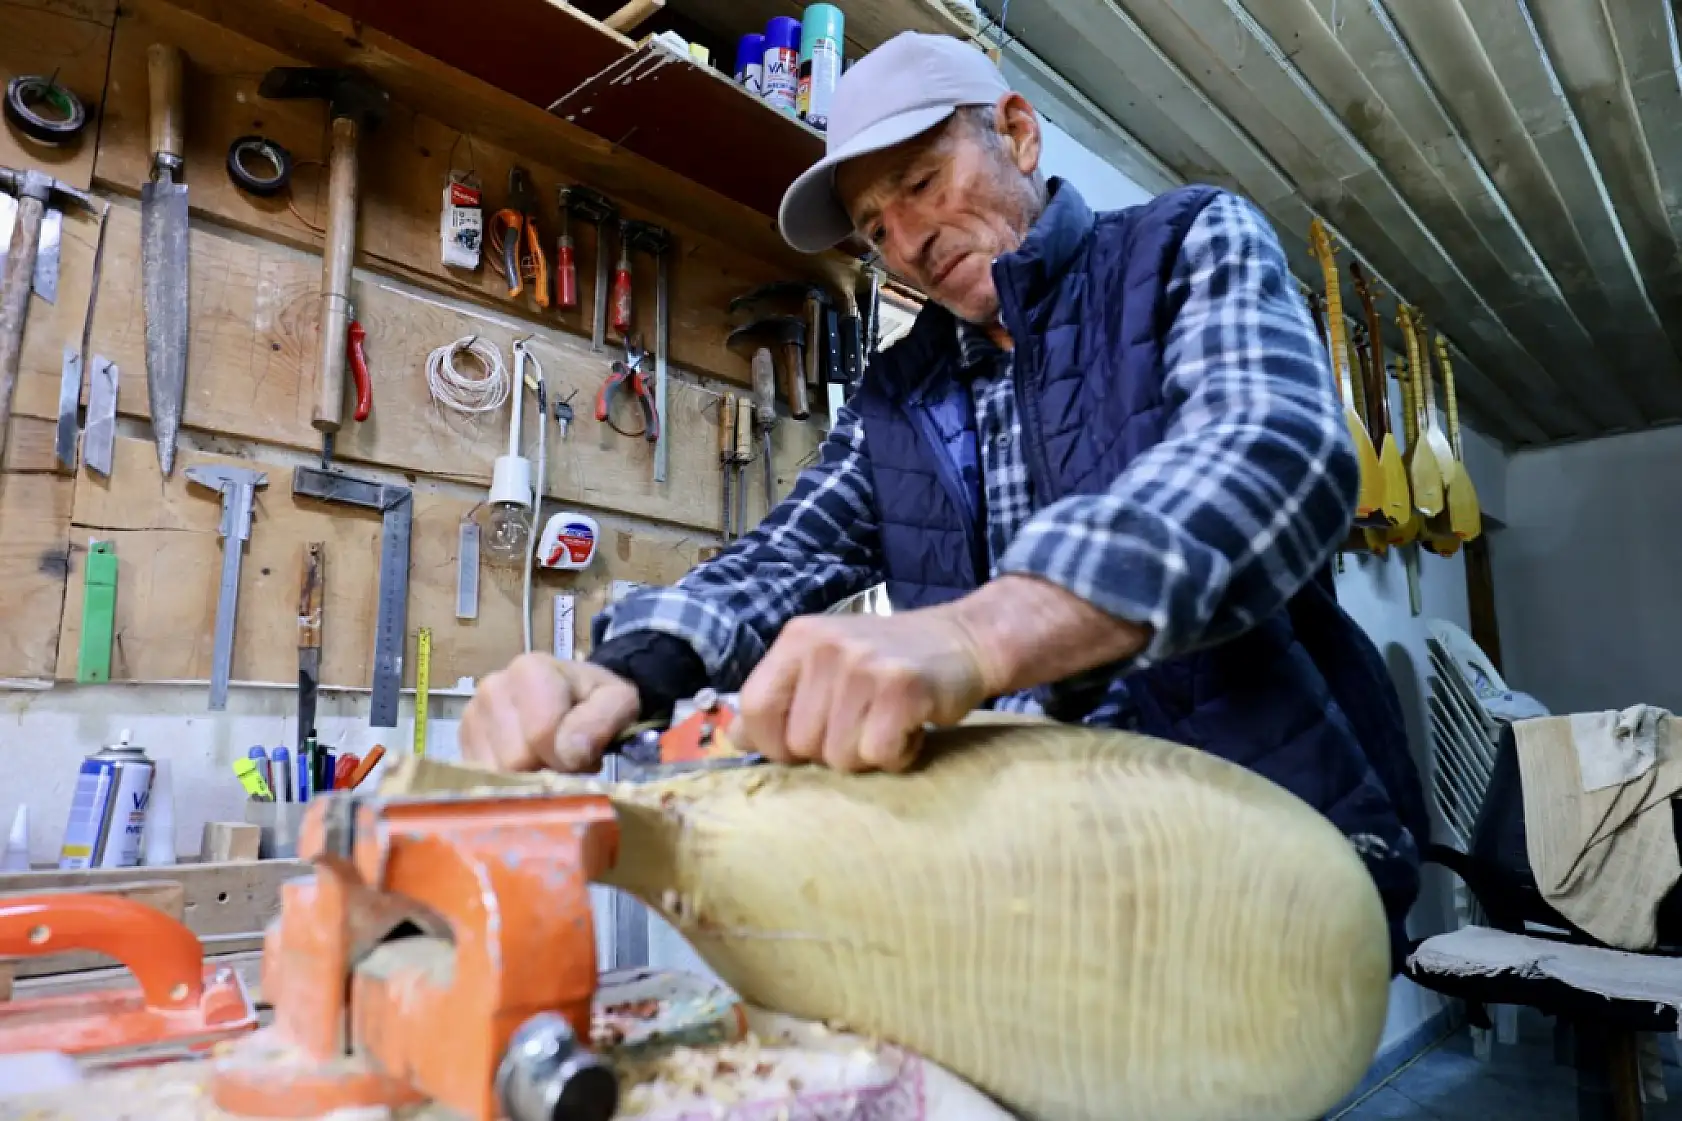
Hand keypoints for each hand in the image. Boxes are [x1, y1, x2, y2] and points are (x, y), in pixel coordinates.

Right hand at [461, 653, 639, 772]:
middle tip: (565, 761)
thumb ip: (603, 721)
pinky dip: (507, 783)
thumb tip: (570, 751)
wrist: (573, 695)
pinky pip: (480, 779)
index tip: (583, 756)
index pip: (541, 734)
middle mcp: (493, 688)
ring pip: (495, 775)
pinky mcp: (463, 741)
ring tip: (546, 760)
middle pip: (515, 760)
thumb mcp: (618, 701)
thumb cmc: (594, 700)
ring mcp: (472, 715)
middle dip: (546, 770)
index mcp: (531, 670)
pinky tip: (526, 767)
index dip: (567, 757)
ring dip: (527, 778)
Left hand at [735, 608, 990, 772]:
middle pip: (798, 743)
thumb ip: (783, 696)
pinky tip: (910, 728)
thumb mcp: (827, 663)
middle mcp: (825, 647)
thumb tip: (735, 737)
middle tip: (864, 723)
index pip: (754, 707)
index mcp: (799, 638)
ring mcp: (864, 665)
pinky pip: (880, 754)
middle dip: (831, 750)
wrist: (966, 639)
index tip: (800, 748)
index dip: (772, 743)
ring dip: (868, 754)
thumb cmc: (890, 662)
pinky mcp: (902, 688)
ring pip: (839, 755)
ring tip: (888, 722)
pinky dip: (900, 754)